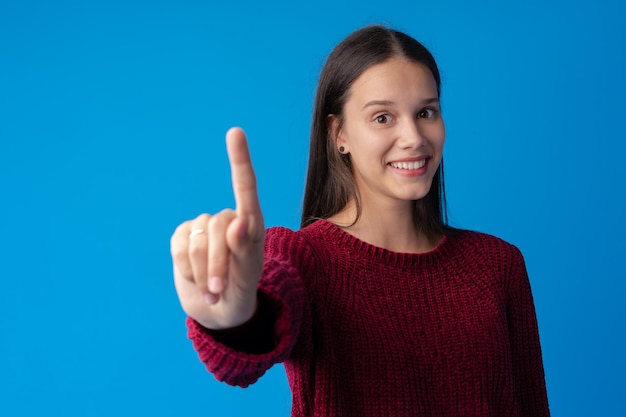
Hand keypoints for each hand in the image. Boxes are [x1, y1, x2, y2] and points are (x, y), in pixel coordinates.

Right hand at [170, 127, 264, 328]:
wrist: (219, 311)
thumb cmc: (241, 294)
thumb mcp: (248, 279)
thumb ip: (245, 252)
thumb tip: (237, 222)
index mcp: (251, 224)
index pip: (245, 187)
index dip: (239, 159)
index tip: (234, 132)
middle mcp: (227, 220)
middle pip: (218, 227)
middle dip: (218, 264)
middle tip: (221, 288)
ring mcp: (202, 227)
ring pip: (197, 241)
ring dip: (203, 272)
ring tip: (214, 287)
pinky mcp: (182, 237)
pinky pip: (179, 248)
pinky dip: (187, 271)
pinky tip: (197, 279)